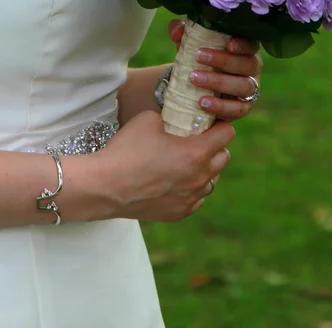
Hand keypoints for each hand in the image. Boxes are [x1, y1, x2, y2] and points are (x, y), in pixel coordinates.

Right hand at [94, 111, 233, 221]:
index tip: (210, 122)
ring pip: (212, 181)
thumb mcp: (149, 119)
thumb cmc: (126, 149)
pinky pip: (197, 198)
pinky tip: (177, 180)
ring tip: (187, 161)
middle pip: (224, 158)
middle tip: (199, 139)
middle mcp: (199, 177)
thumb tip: (173, 119)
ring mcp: (190, 198)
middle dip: (216, 146)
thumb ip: (169, 117)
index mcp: (197, 152)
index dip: (220, 125)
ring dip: (205, 169)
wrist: (104, 186)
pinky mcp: (179, 213)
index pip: (227, 134)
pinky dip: (192, 188)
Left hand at [168, 19, 261, 121]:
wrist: (194, 85)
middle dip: (223, 61)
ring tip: (194, 79)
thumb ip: (181, 32)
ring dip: (219, 82)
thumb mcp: (189, 42)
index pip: (251, 44)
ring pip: (244, 86)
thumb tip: (177, 31)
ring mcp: (250, 88)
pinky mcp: (243, 107)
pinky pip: (237, 109)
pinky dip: (220, 106)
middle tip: (198, 57)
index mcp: (245, 48)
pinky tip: (203, 102)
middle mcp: (252, 67)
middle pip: (247, 64)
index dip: (243, 44)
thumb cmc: (198, 57)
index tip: (229, 44)